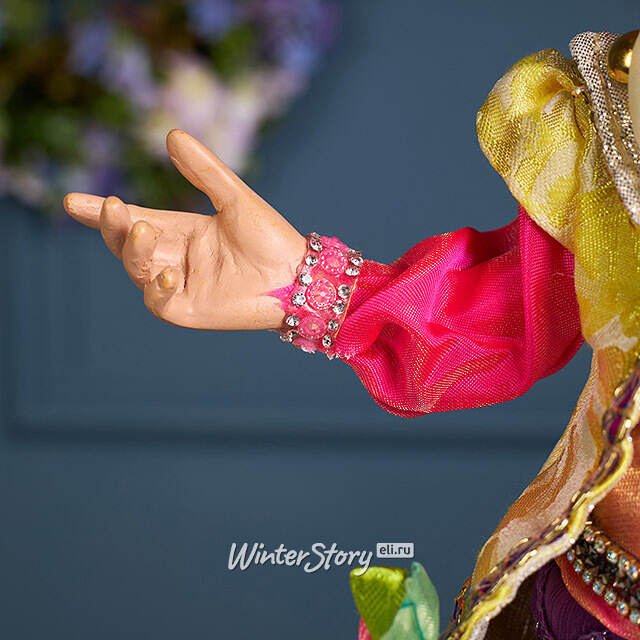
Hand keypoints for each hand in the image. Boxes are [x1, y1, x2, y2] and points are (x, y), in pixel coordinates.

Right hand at [64, 130, 306, 330]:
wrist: (298, 276)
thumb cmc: (270, 237)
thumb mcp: (234, 198)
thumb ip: (204, 171)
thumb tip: (171, 134)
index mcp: (184, 231)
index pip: (135, 219)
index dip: (105, 214)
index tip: (73, 201)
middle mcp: (177, 258)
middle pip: (130, 245)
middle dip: (114, 228)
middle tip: (111, 209)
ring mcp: (181, 286)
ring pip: (139, 271)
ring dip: (133, 253)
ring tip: (140, 230)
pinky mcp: (189, 310)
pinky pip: (159, 302)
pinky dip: (155, 288)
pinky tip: (165, 271)